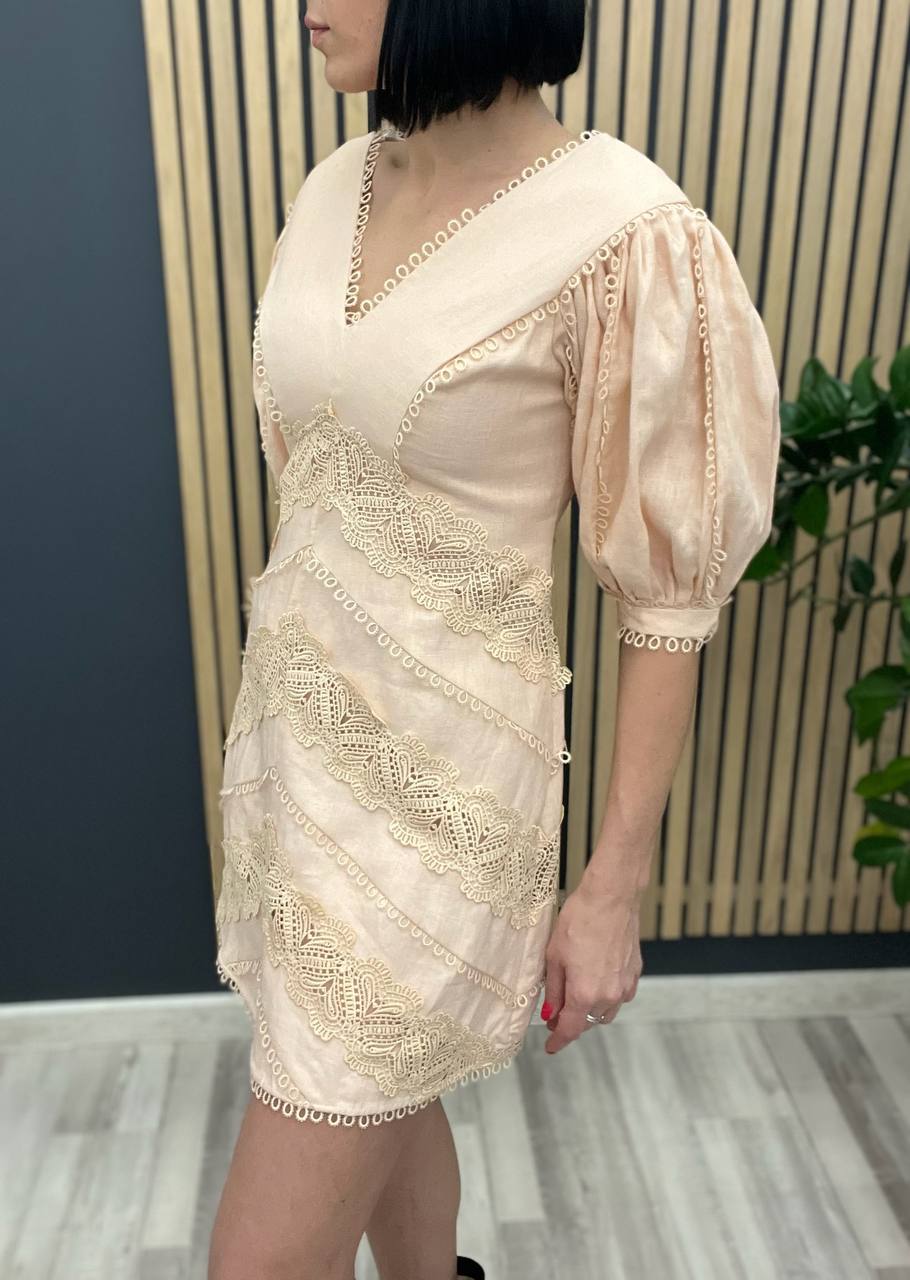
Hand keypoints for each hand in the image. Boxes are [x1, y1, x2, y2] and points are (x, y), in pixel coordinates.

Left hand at [540, 869, 643, 1053]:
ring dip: (590, 1010)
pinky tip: (596, 978)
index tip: (551, 1047)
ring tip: (576, 993)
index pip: (570, 1030)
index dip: (558, 1041)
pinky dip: (606, 995)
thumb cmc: (579, 921)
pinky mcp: (635, 973)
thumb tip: (550, 1014)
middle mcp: (609, 996)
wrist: (611, 898)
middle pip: (588, 1023)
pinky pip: (619, 995)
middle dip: (572, 1021)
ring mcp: (625, 986)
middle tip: (556, 1012)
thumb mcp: (554, 956)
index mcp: (585, 994)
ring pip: (606, 1012)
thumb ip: (553, 990)